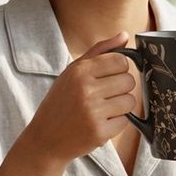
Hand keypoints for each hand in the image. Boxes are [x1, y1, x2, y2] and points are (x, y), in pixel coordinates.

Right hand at [22, 31, 135, 164]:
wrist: (44, 140)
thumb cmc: (60, 103)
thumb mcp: (72, 72)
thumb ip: (99, 52)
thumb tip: (124, 36)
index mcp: (79, 71)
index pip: (121, 61)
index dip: (119, 69)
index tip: (109, 78)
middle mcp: (86, 90)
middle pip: (129, 81)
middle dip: (121, 88)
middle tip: (105, 96)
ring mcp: (93, 112)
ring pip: (130, 101)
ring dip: (121, 106)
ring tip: (103, 110)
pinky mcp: (99, 132)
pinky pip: (125, 121)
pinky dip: (116, 123)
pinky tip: (100, 123)